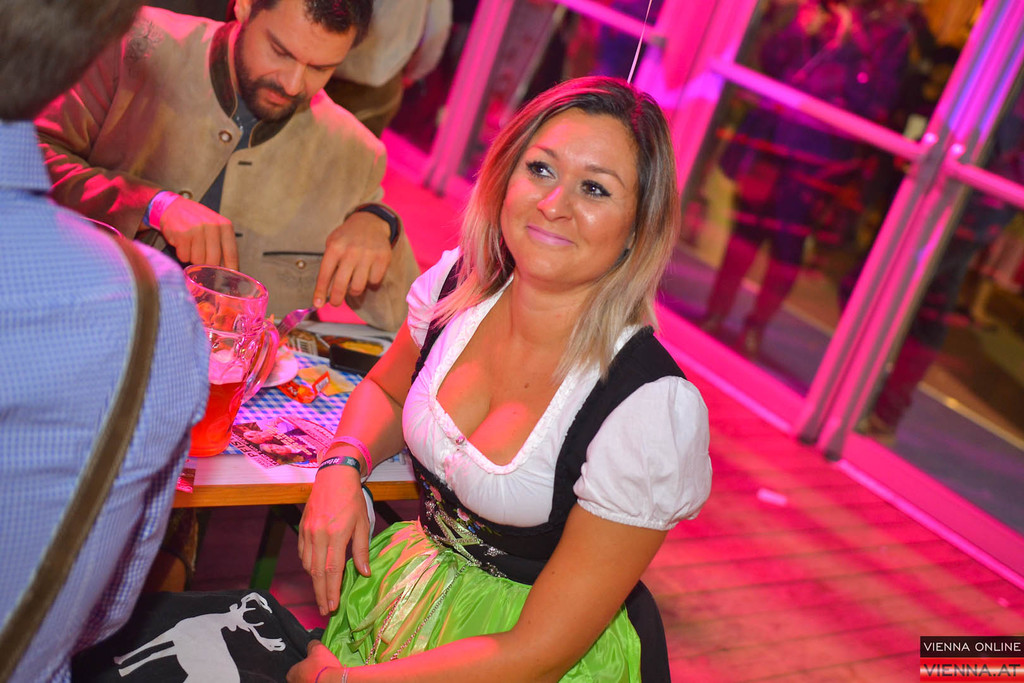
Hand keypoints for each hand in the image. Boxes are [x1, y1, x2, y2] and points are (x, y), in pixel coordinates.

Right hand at [158, 196, 238, 268]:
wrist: (173, 207)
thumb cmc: (196, 221)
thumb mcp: (215, 228)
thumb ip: (223, 245)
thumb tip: (229, 271)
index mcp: (224, 226)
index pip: (231, 254)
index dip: (229, 270)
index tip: (227, 280)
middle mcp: (212, 226)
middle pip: (214, 260)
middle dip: (207, 266)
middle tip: (201, 261)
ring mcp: (196, 229)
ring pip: (198, 260)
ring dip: (193, 259)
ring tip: (191, 247)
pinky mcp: (182, 234)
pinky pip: (184, 256)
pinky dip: (182, 254)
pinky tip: (182, 244)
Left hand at [286, 640, 343, 682]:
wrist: (332, 682)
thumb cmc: (322, 667)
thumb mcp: (318, 649)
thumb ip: (312, 645)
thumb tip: (312, 643)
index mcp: (291, 674)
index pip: (294, 669)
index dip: (304, 666)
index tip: (311, 664)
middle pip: (301, 677)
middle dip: (308, 674)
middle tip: (318, 670)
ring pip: (308, 682)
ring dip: (313, 679)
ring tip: (323, 676)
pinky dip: (319, 682)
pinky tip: (326, 680)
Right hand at [297, 465, 371, 615]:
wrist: (334, 476)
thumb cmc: (352, 500)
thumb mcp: (362, 523)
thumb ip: (362, 549)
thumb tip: (364, 573)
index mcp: (336, 535)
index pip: (332, 570)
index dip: (331, 591)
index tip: (332, 607)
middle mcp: (319, 535)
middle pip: (317, 572)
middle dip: (320, 593)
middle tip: (324, 610)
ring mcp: (308, 531)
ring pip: (308, 564)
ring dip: (314, 581)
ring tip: (322, 594)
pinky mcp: (302, 527)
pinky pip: (303, 553)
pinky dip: (308, 566)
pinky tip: (315, 572)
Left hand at [313, 211, 392, 307]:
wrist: (370, 222)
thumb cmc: (347, 237)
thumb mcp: (333, 245)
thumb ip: (329, 266)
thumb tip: (326, 293)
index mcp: (335, 247)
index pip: (324, 275)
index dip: (320, 292)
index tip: (317, 304)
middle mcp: (351, 251)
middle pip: (341, 285)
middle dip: (336, 299)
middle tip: (335, 303)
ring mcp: (368, 255)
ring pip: (358, 287)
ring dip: (354, 290)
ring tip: (353, 284)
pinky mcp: (382, 258)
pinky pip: (374, 281)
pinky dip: (370, 282)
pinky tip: (367, 274)